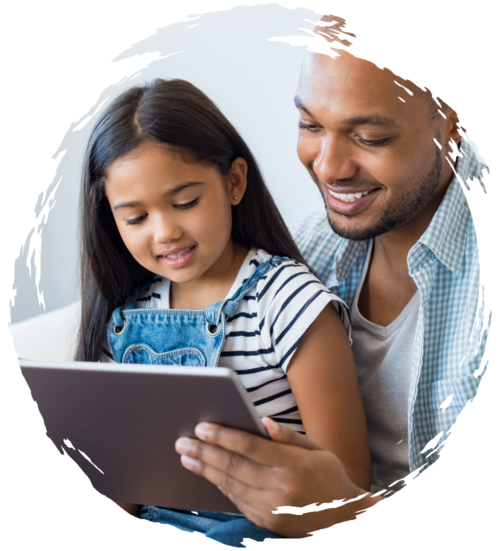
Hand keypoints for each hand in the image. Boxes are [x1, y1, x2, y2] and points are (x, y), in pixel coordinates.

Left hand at [175, 417, 383, 538]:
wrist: (344, 522)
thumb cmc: (330, 478)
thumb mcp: (318, 451)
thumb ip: (289, 437)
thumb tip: (262, 422)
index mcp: (294, 464)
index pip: (250, 446)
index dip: (223, 436)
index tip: (201, 427)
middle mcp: (281, 488)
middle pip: (233, 466)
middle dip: (204, 452)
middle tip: (182, 442)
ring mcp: (272, 509)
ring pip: (230, 485)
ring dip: (205, 470)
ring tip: (186, 457)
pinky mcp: (267, 523)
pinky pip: (237, 501)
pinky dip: (220, 486)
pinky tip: (207, 474)